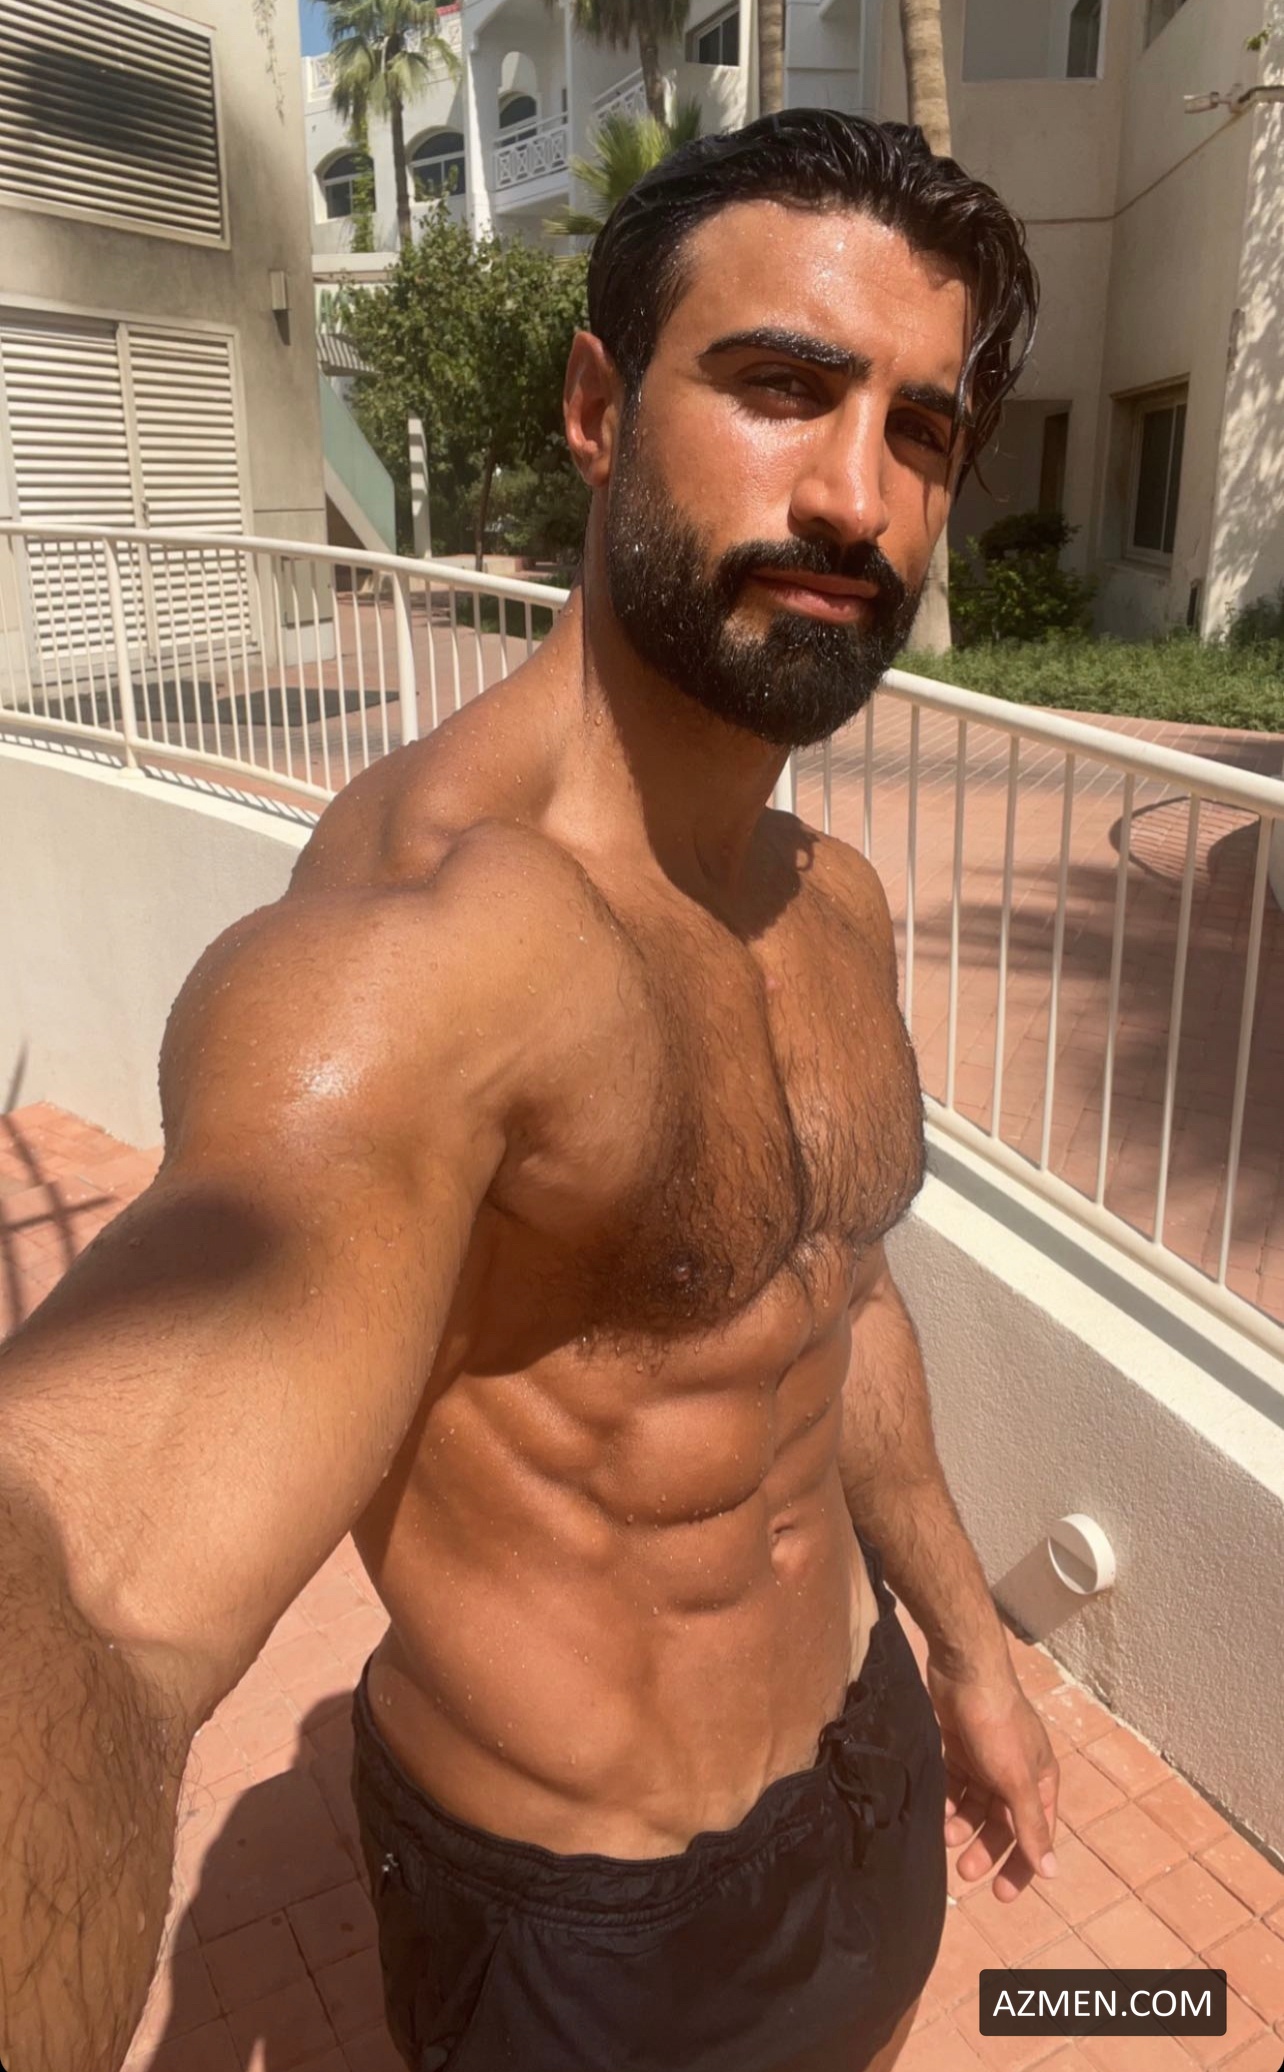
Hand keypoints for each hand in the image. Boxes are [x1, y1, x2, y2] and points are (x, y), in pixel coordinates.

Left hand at [927, 1658, 1059, 1902]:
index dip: (1021, 1866)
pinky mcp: (960, 1748)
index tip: (1001, 1895)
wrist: (964, 1671)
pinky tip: (937, 1812)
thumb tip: (1052, 1872)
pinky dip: (948, 1802)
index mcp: (1041, 1780)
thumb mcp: (1017, 1780)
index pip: (1035, 1834)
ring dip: (963, 1826)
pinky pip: (955, 1786)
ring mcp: (987, 1760)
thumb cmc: (998, 1725)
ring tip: (946, 1838)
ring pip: (976, 1806)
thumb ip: (1031, 1826)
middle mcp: (1016, 1773)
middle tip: (964, 1873)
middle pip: (1003, 1823)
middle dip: (985, 1848)